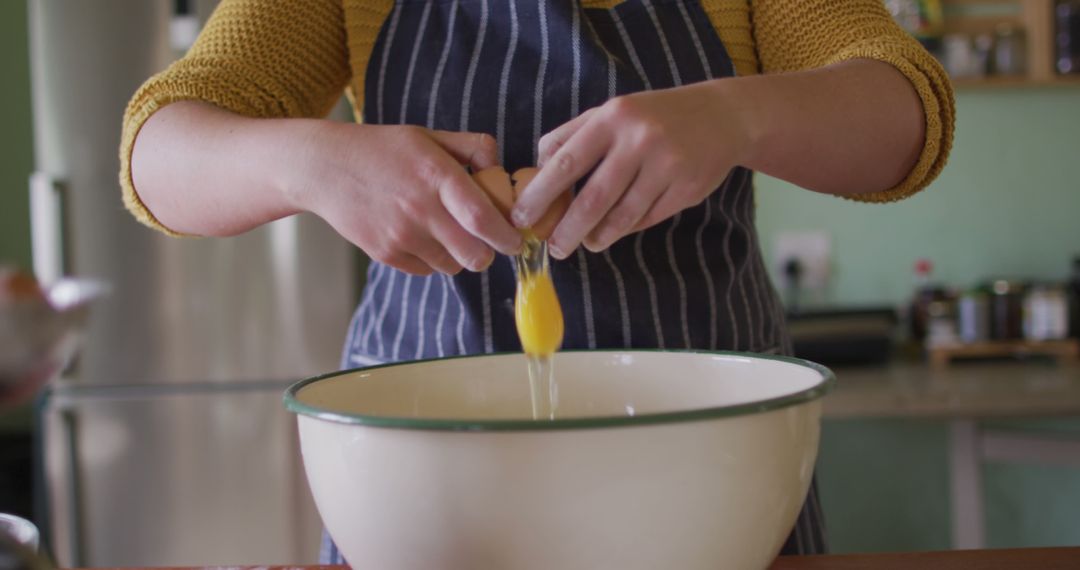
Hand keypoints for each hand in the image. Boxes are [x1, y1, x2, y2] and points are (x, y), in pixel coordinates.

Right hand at [291, 124, 522, 274]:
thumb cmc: (382, 149)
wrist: (323, 167)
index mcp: (437, 174)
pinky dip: (433, 260)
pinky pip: (426, 270)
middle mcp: (420, 208)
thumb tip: (501, 169)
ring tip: (449, 235)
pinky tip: (422, 237)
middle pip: (474, 254)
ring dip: (459, 257)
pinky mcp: (385, 253)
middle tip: (487, 244)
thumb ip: (471, 147)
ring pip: (452, 266)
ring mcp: (401, 234)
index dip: (507, 237)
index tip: (515, 240)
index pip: (483, 219)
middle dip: (488, 254)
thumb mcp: (428, 136)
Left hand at [510, 81, 750, 258]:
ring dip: (598, 236)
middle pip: (592, 199)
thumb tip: (536, 173)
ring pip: (621, 216)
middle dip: (567, 230)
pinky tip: (616, 229)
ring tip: (587, 242)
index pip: (565, 162)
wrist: (723, 116)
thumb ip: (572, 137)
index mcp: (612, 118)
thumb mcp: (612, 112)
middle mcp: (639, 141)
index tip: (522, 218)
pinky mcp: (686, 189)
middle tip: (554, 248)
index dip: (540, 195)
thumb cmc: (652, 116)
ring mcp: (666, 166)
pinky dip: (626, 229)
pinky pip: (646, 219)